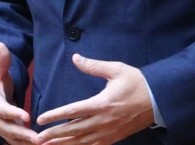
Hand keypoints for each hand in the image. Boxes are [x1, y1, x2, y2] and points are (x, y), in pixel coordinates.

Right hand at [0, 42, 37, 144]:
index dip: (12, 113)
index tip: (26, 116)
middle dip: (21, 133)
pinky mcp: (6, 133)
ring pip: (10, 137)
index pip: (1, 108)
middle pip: (6, 128)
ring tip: (41, 143)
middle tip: (37, 138)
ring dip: (24, 142)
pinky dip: (24, 144)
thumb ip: (1, 60)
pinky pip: (14, 141)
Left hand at [36, 54, 154, 144]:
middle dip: (53, 136)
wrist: (158, 100)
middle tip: (36, 139)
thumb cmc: (137, 82)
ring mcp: (108, 132)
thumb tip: (75, 58)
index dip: (55, 116)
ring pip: (81, 142)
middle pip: (73, 131)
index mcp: (101, 104)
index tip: (40, 119)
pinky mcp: (114, 138)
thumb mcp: (116, 70)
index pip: (72, 111)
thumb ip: (93, 66)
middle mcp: (103, 121)